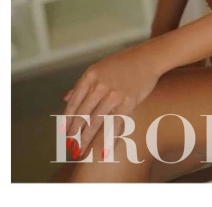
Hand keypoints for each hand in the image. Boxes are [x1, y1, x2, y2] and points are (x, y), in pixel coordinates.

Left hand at [62, 41, 160, 156]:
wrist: (148, 58)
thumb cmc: (123, 62)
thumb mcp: (99, 68)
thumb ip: (82, 84)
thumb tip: (65, 98)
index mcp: (90, 76)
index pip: (73, 102)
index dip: (67, 120)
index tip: (63, 132)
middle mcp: (99, 85)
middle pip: (83, 115)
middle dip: (74, 133)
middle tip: (69, 147)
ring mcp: (114, 95)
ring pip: (96, 122)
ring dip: (86, 139)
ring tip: (80, 151)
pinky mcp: (128, 103)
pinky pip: (115, 125)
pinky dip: (108, 140)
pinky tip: (103, 152)